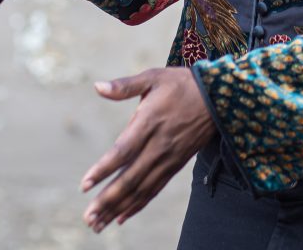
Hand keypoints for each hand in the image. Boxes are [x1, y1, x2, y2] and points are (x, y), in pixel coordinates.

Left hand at [81, 67, 215, 231]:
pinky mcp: (176, 164)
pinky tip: (121, 216)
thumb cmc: (181, 84)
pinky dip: (138, 205)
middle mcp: (159, 145)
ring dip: (119, 208)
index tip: (85, 185)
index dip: (104, 169)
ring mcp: (169, 158)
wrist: (217, 97)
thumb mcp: (153, 77)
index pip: (123, 151)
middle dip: (107, 200)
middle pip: (131, 178)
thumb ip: (124, 86)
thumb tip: (97, 86)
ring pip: (141, 189)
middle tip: (87, 218)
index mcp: (150, 121)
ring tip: (98, 224)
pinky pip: (155, 189)